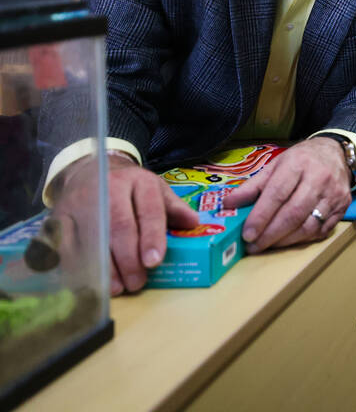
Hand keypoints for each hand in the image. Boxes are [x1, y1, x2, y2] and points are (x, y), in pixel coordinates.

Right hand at [56, 153, 198, 295]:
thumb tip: (193, 223)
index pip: (148, 210)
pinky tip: (91, 281)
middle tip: (137, 282)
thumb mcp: (156, 190)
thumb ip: (173, 208)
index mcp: (139, 182)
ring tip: (118, 287)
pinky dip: (78, 265)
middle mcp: (109, 189)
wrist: (89, 170)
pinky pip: (66, 243)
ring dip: (105, 267)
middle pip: (119, 227)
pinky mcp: (60, 215)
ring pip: (93, 238)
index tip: (154, 262)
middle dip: (129, 259)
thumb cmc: (130, 187)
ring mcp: (81, 201)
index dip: (151, 237)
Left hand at [224, 137, 350, 253]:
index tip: (247, 234)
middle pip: (293, 213)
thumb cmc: (301, 160)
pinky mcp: (343, 206)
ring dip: (285, 240)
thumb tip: (228, 204)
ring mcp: (334, 194)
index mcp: (298, 164)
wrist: (336, 153)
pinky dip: (302, 240)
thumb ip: (252, 186)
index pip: (277, 194)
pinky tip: (288, 240)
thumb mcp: (275, 165)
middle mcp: (319, 178)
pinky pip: (321, 230)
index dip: (261, 217)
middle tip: (253, 246)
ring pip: (308, 226)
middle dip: (271, 234)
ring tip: (268, 245)